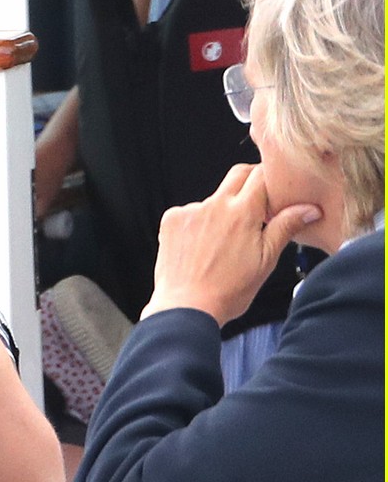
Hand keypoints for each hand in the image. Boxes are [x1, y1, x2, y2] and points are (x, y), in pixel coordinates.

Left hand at [141, 163, 320, 325]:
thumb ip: (285, 227)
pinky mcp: (171, 220)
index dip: (271, 179)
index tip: (276, 191)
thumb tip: (310, 208)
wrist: (185, 308)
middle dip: (251, 182)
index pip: (261, 174)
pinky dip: (198, 223)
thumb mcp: (266, 260)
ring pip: (213, 198)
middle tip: (257, 205)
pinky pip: (190, 212)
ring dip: (222, 210)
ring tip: (224, 242)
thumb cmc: (228, 290)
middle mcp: (214, 205)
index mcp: (242, 212)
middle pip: (238, 175)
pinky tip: (201, 247)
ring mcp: (190, 211)